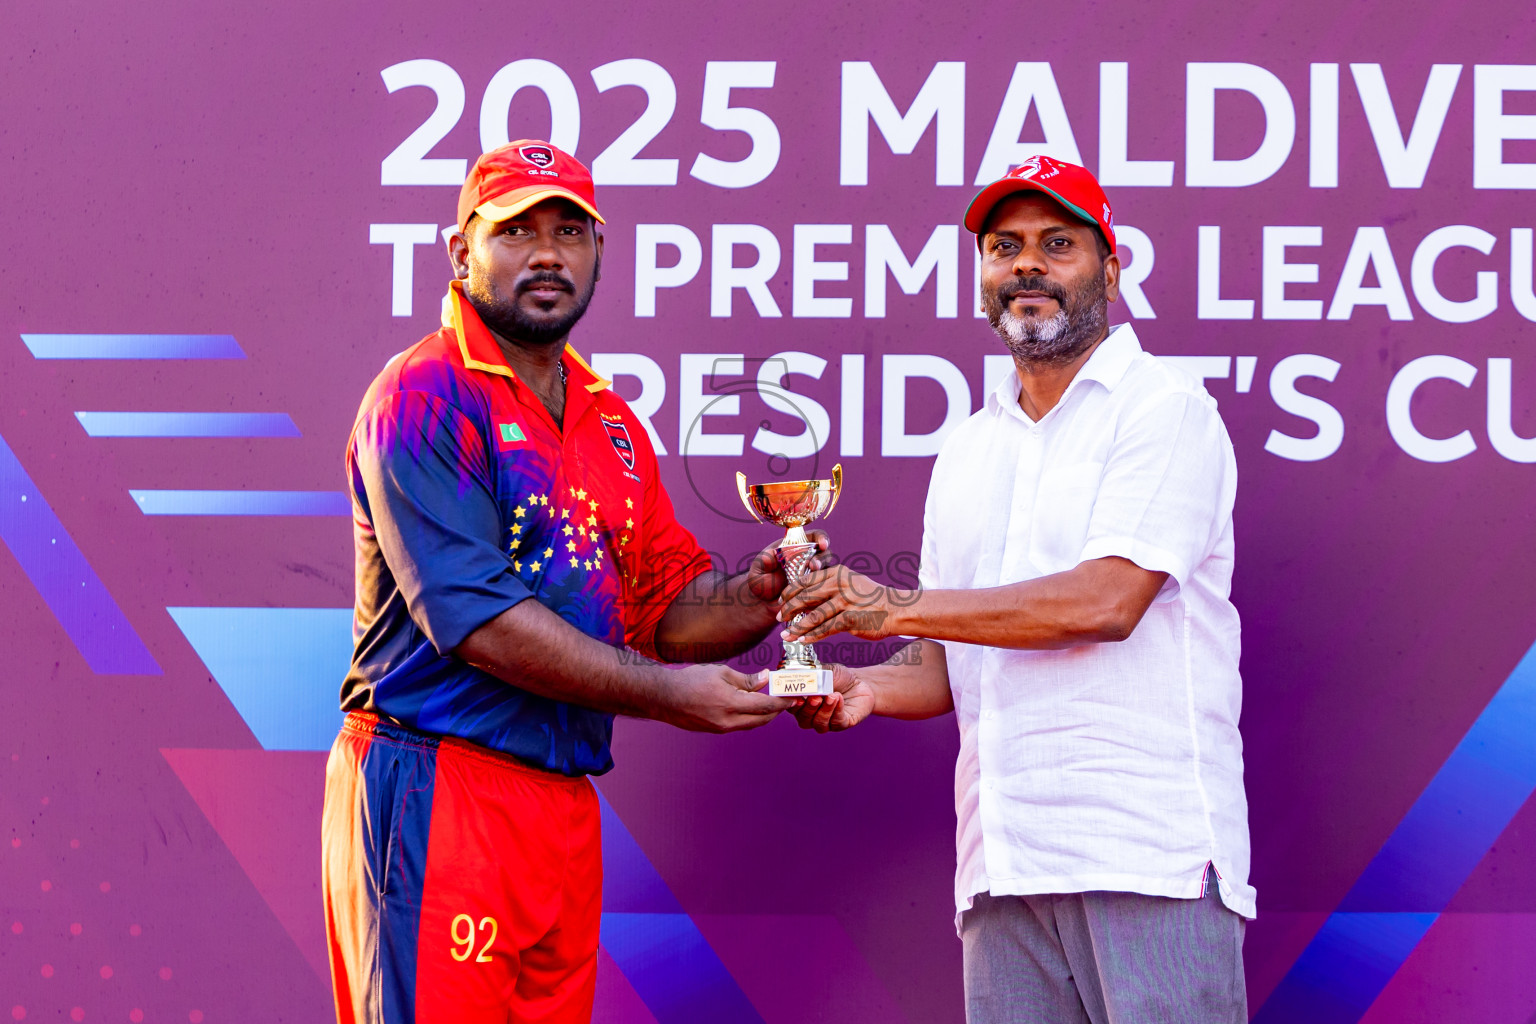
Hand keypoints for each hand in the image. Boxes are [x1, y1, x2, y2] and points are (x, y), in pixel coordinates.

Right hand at [657, 662, 792, 732]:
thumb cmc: (691, 680)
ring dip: (764, 715)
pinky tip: (753, 707)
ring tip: (773, 702)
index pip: (765, 705)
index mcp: (730, 703)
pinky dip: (750, 717)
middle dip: (777, 711)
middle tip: (787, 700)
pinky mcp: (715, 731)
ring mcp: (721, 729)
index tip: (795, 696)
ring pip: (752, 724)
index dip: (783, 701)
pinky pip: (740, 725)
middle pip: (762, 719)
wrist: (665, 697)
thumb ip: (746, 679)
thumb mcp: (721, 672)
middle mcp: (727, 721)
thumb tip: (766, 679)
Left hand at [745, 528, 831, 607]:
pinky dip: (823, 588)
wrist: (767, 605)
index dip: (821, 538)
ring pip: (828, 569)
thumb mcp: (757, 573)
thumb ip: (761, 563)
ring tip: (814, 580)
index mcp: (796, 547)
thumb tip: (768, 557)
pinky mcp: (818, 589)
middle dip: (822, 558)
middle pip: (825, 553)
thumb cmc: (762, 584)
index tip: (822, 544)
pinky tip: (815, 593)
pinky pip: (826, 587)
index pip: (814, 536)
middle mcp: (809, 558)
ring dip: (824, 573)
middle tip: (814, 566)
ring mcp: (815, 574)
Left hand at [777, 565, 910, 642]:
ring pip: (813, 616)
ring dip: (796, 627)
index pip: (805, 581)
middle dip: (788, 609)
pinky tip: (802, 641)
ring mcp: (845, 601)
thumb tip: (805, 598)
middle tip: (778, 618)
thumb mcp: (850, 584)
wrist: (896, 609)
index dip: (789, 592)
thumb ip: (829, 587)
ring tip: (786, 635)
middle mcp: (839, 584)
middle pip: (805, 597)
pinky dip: (812, 636)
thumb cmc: (871, 599)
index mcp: (836, 572)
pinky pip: (826, 629)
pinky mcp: (850, 619)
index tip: (781, 602)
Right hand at [787, 664, 874, 732]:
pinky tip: (839, 698)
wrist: (860, 682)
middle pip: (803, 719)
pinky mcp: (841, 724)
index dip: (791, 704)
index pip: (791, 707)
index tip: (796, 696)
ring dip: (825, 710)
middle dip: (808, 709)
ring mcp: (826, 722)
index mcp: (802, 702)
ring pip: (819, 723)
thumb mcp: (825, 671)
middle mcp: (811, 715)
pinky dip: (837, 710)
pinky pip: (836, 722)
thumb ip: (812, 673)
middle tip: (816, 697)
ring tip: (832, 695)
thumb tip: (799, 671)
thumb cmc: (838, 677)